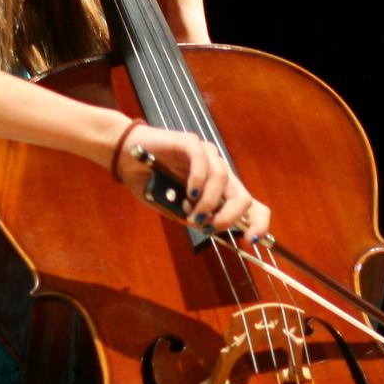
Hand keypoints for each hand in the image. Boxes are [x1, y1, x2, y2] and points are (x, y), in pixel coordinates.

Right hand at [112, 122, 269, 243]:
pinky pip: (203, 162)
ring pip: (223, 180)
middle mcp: (218, 172)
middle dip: (231, 217)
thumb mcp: (171, 207)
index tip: (252, 240)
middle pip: (244, 196)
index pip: (251, 206)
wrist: (124, 155)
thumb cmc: (148, 181)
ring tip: (193, 214)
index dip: (258, 223)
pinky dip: (199, 181)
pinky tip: (190, 194)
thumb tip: (206, 227)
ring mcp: (207, 155)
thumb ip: (189, 216)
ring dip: (210, 203)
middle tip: (212, 228)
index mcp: (218, 190)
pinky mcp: (192, 143)